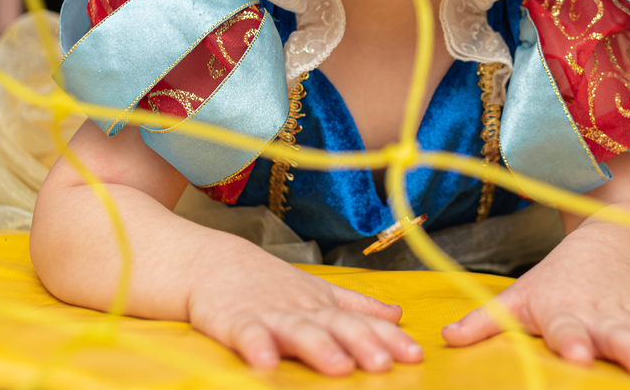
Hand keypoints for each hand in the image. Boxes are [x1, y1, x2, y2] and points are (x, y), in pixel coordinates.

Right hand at [188, 253, 422, 375]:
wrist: (214, 261)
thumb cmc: (271, 283)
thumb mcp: (318, 292)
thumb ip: (357, 306)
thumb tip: (398, 315)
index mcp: (324, 306)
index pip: (362, 322)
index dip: (388, 338)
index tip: (414, 354)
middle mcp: (302, 310)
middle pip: (336, 325)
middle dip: (361, 343)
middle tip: (383, 364)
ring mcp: (269, 314)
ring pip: (298, 331)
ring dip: (319, 347)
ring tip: (340, 367)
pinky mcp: (235, 320)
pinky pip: (247, 334)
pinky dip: (257, 346)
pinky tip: (266, 363)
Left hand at [441, 246, 629, 380]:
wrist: (611, 239)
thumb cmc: (559, 279)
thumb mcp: (522, 295)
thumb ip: (487, 320)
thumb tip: (446, 338)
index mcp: (565, 310)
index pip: (565, 325)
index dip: (569, 339)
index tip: (572, 353)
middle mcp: (603, 313)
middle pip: (617, 332)